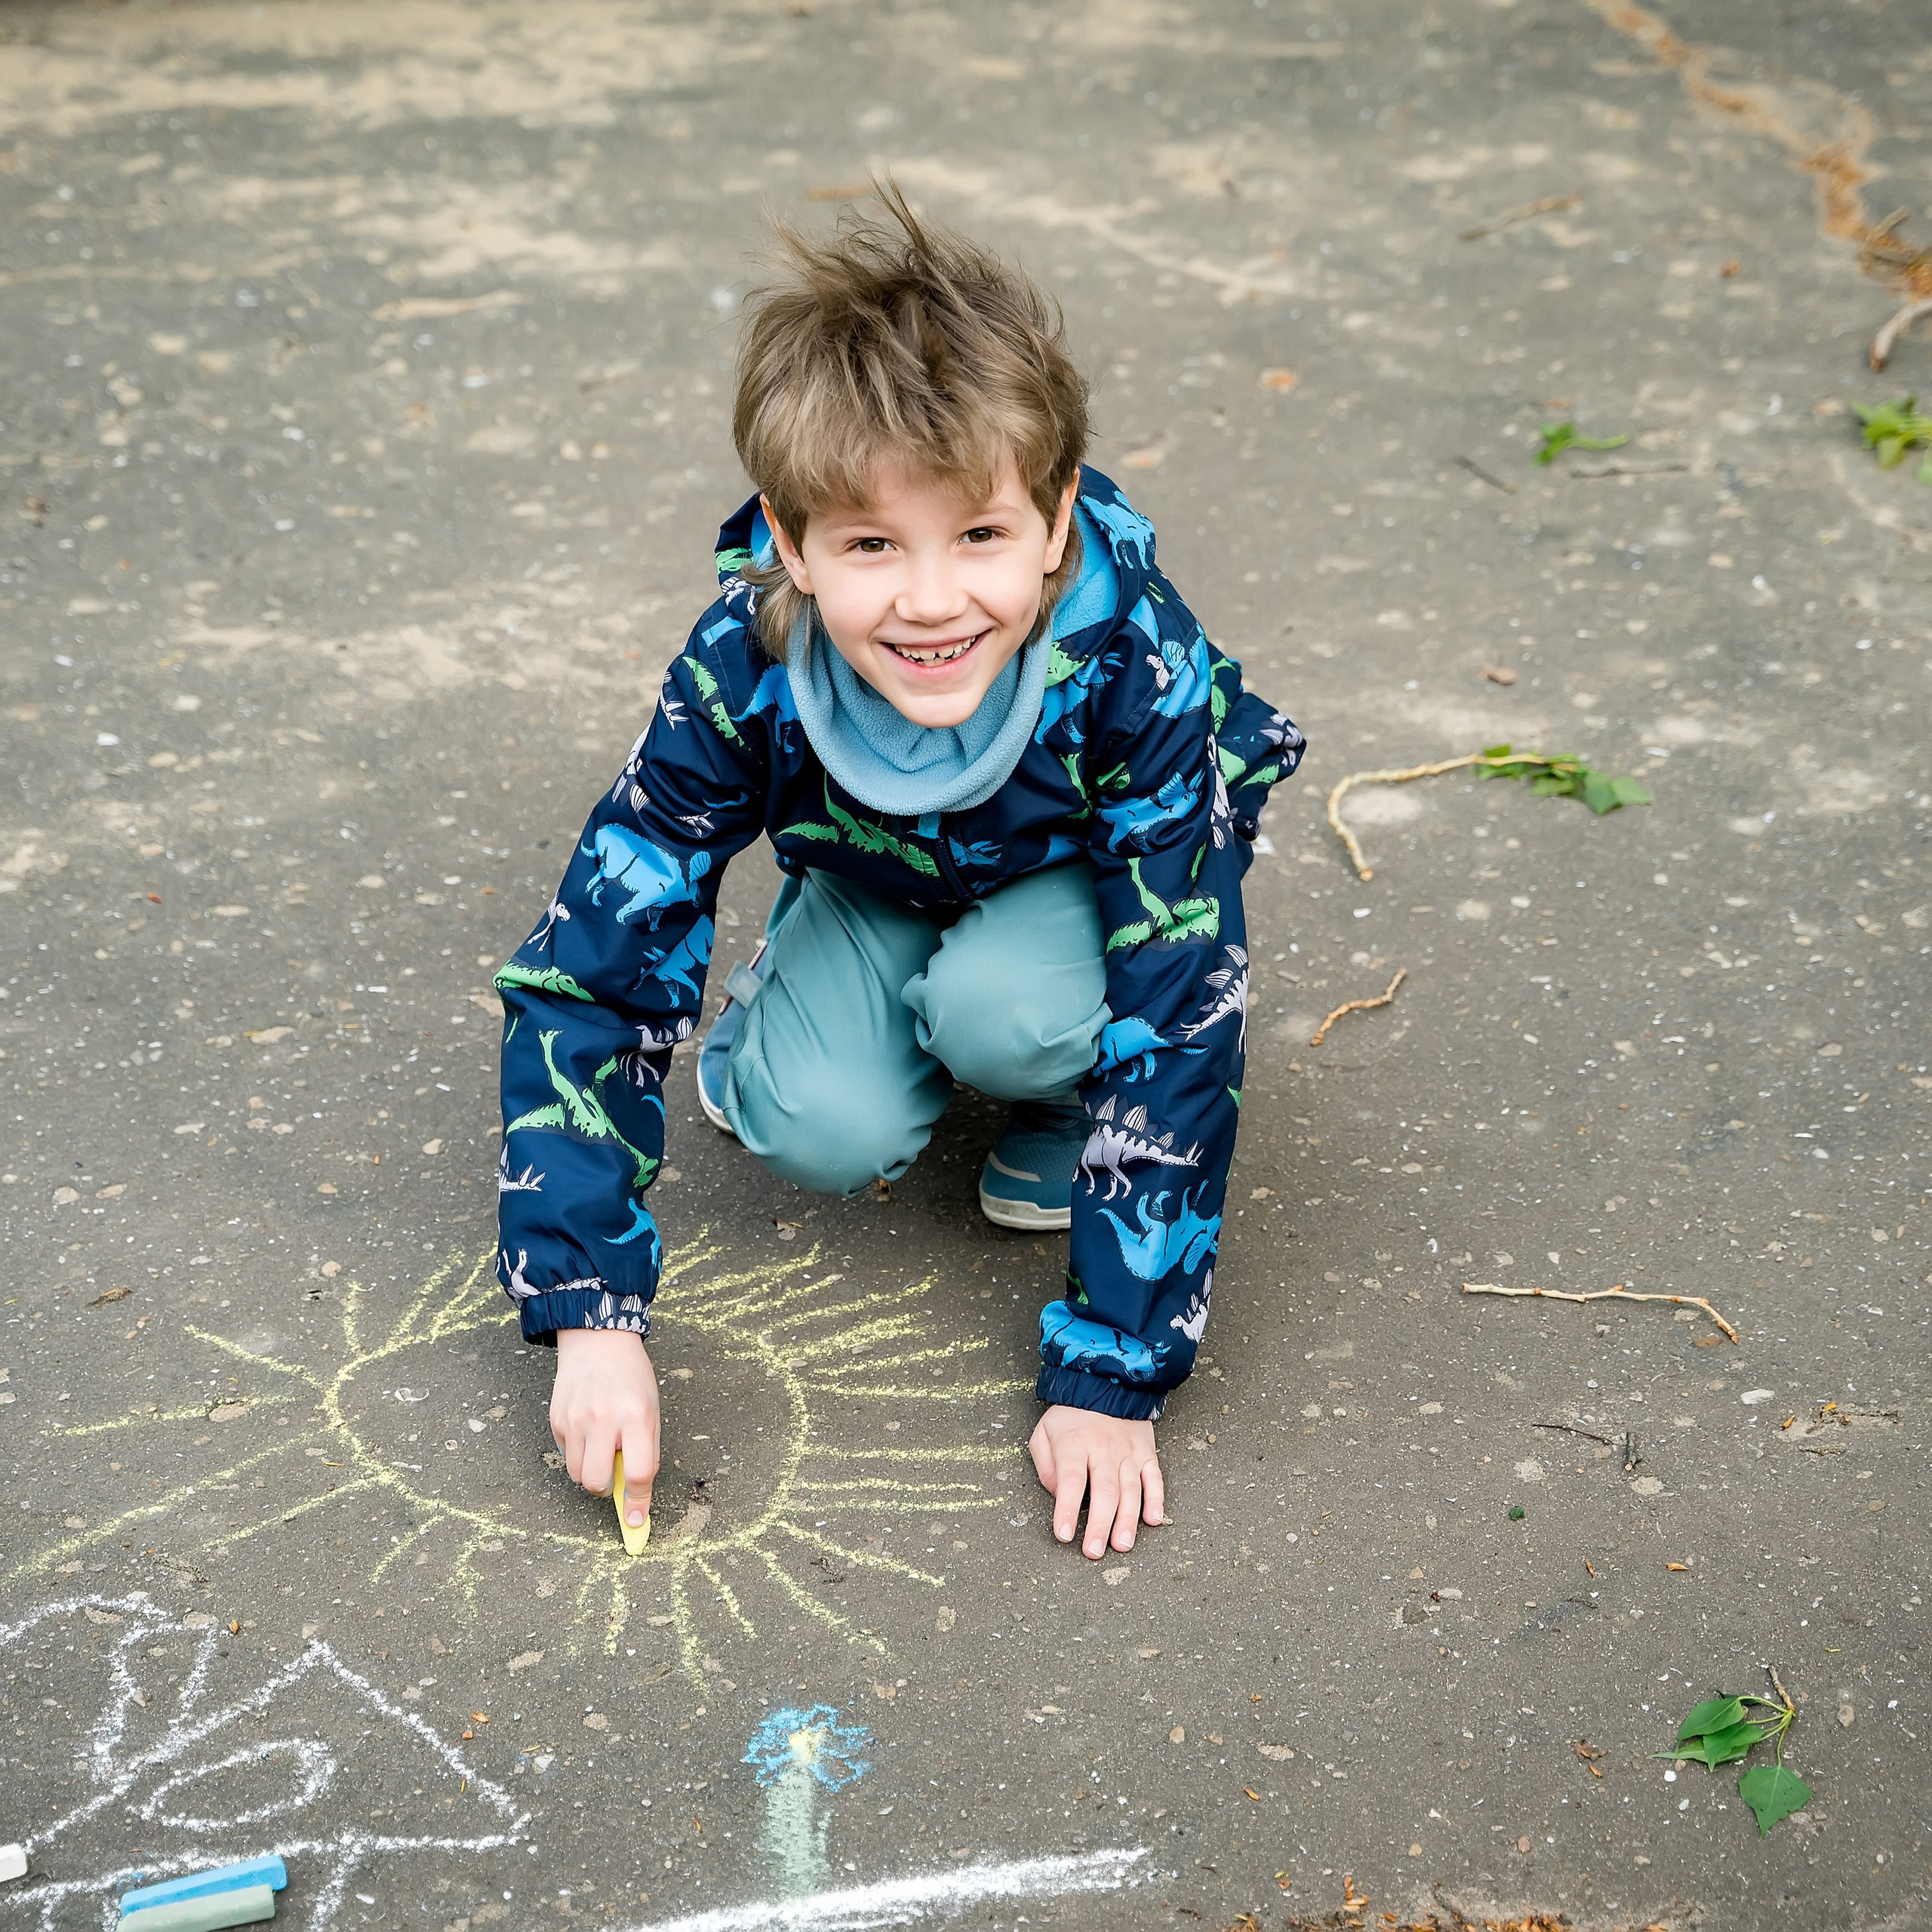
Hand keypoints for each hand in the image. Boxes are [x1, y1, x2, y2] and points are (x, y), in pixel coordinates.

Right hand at [551, 1328, 659, 1528]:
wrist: (598, 1342)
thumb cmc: (632, 1378)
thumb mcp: (651, 1410)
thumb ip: (646, 1451)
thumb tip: (635, 1495)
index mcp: (636, 1417)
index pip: (638, 1473)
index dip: (638, 1502)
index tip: (636, 1521)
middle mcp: (604, 1419)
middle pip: (597, 1482)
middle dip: (606, 1489)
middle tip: (614, 1475)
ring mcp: (576, 1419)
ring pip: (577, 1474)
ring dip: (591, 1472)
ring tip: (601, 1447)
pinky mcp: (557, 1419)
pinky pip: (566, 1455)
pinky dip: (578, 1453)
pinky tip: (587, 1430)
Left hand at [1028, 1404, 1164, 1558]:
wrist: (1106, 1384)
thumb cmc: (1071, 1417)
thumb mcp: (1044, 1433)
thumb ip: (1046, 1466)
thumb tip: (1058, 1496)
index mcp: (1075, 1443)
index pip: (1070, 1480)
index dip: (1066, 1509)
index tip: (1063, 1534)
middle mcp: (1104, 1449)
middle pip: (1104, 1491)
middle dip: (1099, 1524)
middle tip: (1093, 1551)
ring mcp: (1129, 1451)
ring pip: (1131, 1489)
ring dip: (1127, 1520)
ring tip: (1121, 1544)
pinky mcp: (1146, 1453)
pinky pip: (1155, 1478)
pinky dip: (1156, 1500)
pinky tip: (1152, 1520)